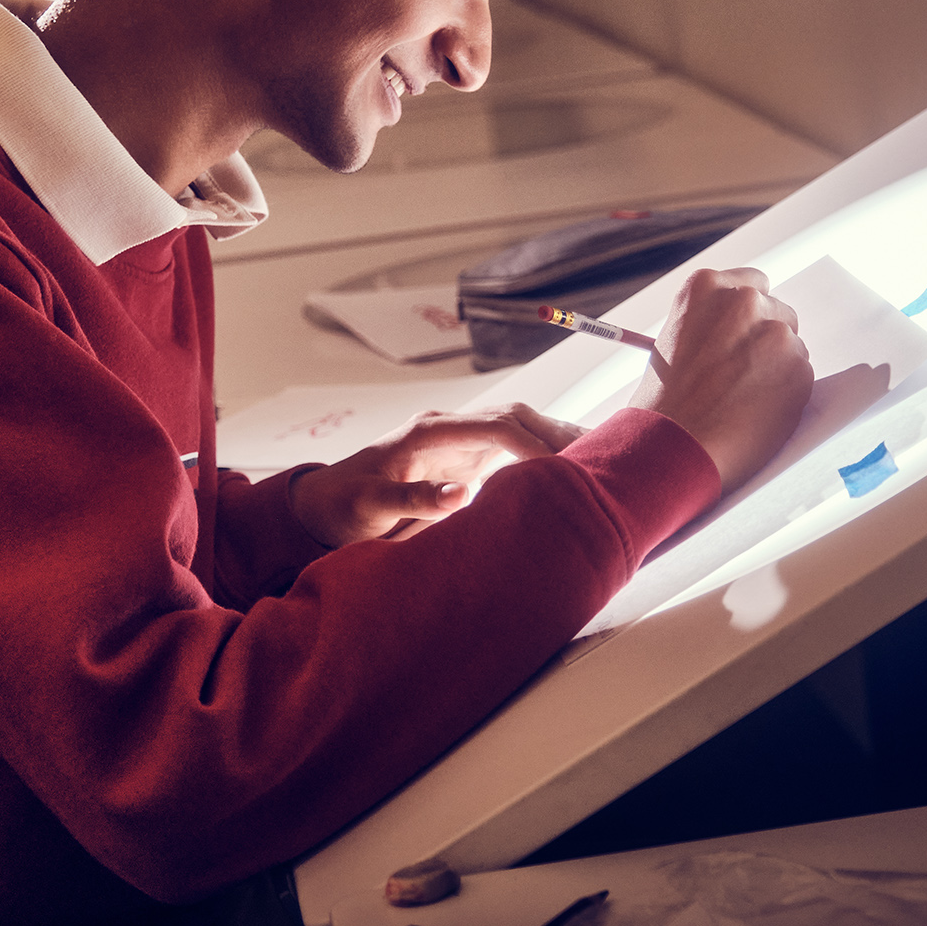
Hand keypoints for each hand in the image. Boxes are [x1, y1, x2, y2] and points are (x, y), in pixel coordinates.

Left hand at [289, 404, 583, 547]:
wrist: (323, 507)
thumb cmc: (342, 505)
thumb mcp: (369, 506)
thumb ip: (413, 500)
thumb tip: (464, 494)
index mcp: (430, 432)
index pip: (498, 425)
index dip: (535, 444)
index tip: (566, 470)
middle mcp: (450, 429)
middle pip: (518, 418)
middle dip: (560, 434)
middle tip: (603, 462)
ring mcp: (460, 443)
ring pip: (522, 430)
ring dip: (557, 443)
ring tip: (602, 465)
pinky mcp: (467, 462)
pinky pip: (515, 452)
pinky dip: (544, 460)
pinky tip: (571, 477)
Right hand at [630, 268, 811, 492]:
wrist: (673, 446)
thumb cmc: (663, 402)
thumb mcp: (673, 342)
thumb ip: (712, 326)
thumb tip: (741, 335)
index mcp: (707, 287)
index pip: (752, 284)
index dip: (748, 314)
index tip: (742, 334)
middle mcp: (744, 301)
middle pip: (777, 311)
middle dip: (765, 340)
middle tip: (743, 374)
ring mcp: (775, 333)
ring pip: (792, 346)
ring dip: (777, 368)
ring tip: (742, 400)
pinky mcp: (798, 367)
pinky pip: (801, 376)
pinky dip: (786, 395)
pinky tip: (755, 413)